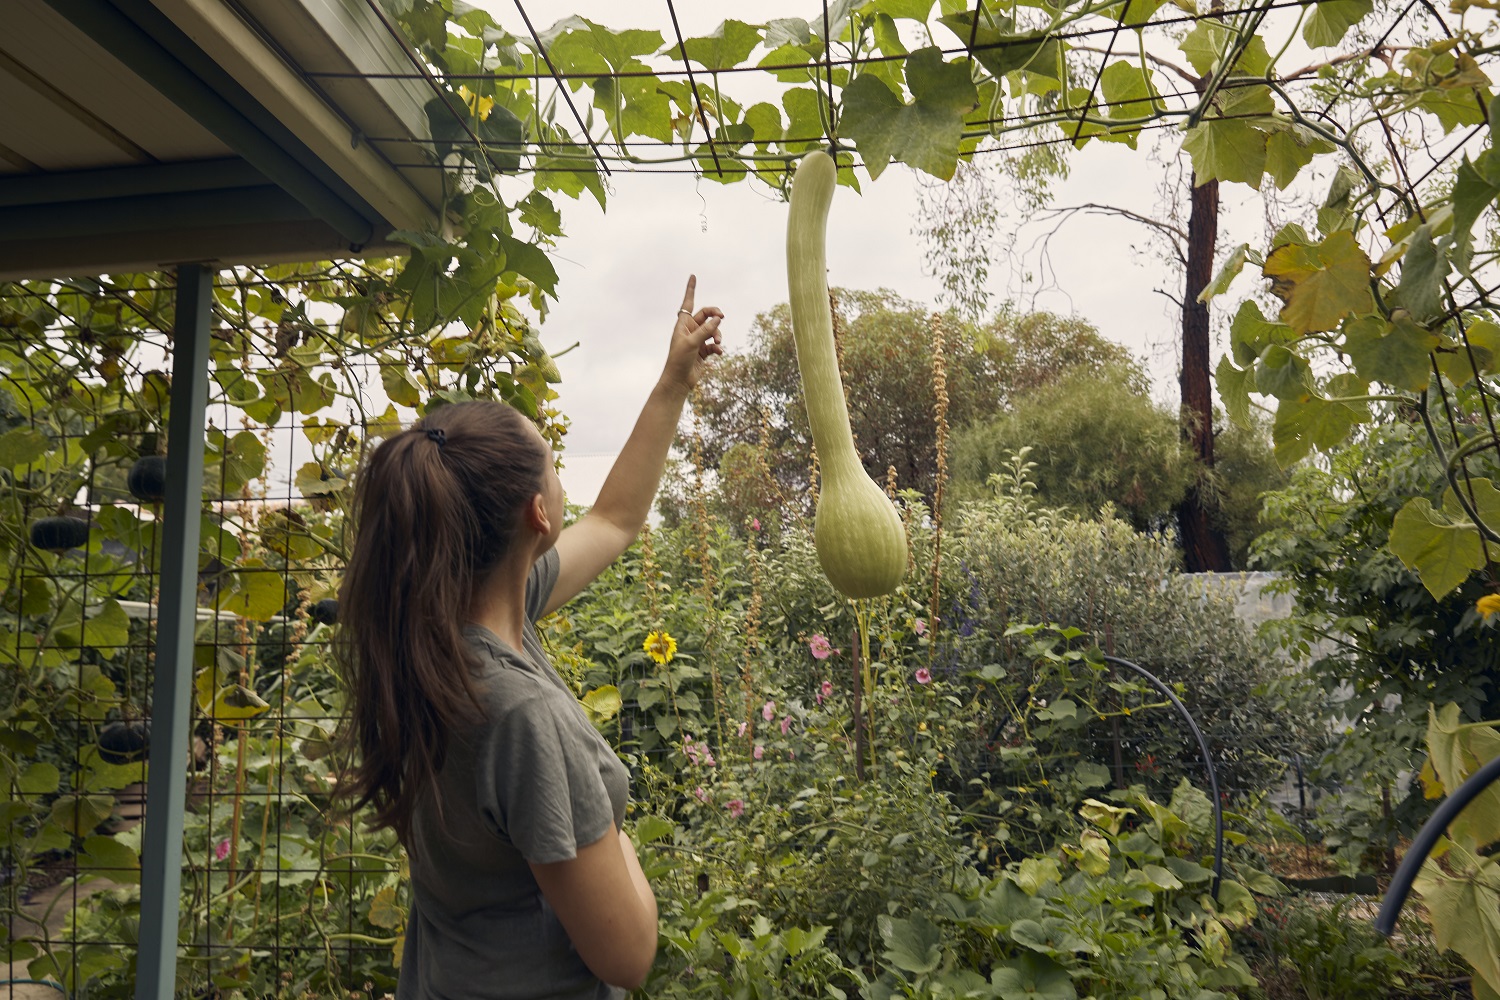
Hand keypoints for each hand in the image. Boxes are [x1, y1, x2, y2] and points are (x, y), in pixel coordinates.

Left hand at [663, 275, 723, 390]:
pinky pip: (715, 344)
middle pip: (706, 315)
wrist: (679, 381)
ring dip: (718, 334)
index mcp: (683, 324)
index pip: (688, 303)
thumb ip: (706, 330)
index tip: (693, 276)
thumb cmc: (679, 360)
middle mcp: (690, 330)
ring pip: (713, 330)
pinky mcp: (704, 351)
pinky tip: (719, 353)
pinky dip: (718, 347)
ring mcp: (698, 340)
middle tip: (722, 317)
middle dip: (715, 316)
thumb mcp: (692, 343)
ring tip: (718, 343)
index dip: (691, 290)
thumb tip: (718, 319)